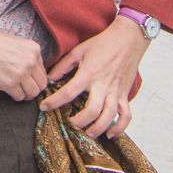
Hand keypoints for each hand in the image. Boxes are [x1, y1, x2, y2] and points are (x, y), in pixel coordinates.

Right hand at [0, 15, 46, 101]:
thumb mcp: (16, 44)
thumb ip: (28, 57)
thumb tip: (35, 76)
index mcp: (34, 49)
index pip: (43, 72)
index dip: (35, 79)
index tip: (27, 80)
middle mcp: (30, 60)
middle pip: (41, 85)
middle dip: (32, 89)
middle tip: (23, 89)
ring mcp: (20, 72)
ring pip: (33, 93)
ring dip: (25, 95)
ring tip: (16, 90)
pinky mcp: (9, 83)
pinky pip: (19, 97)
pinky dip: (15, 96)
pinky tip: (7, 90)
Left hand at [40, 16, 150, 138]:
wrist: (128, 38)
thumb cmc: (103, 43)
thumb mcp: (79, 50)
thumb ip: (63, 65)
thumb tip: (50, 78)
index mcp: (88, 74)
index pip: (68, 93)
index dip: (54, 103)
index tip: (44, 108)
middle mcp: (103, 85)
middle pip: (91, 111)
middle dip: (78, 122)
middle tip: (69, 124)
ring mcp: (115, 91)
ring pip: (109, 116)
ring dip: (97, 129)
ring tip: (87, 134)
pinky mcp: (125, 94)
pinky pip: (126, 115)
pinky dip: (119, 127)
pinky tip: (109, 133)